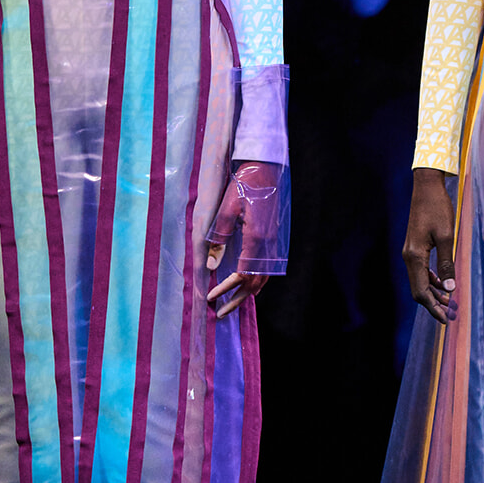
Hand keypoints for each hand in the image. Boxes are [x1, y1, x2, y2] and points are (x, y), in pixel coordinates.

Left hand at [206, 163, 272, 319]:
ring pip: (263, 278)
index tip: (211, 297)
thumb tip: (210, 266)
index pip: (242, 275)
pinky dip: (255, 281)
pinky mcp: (273, 239)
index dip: (226, 289)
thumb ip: (219, 238)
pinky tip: (245, 284)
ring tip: (232, 304)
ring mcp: (273, 243)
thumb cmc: (244, 186)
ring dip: (247, 293)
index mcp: (257, 240)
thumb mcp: (226, 210)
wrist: (265, 169)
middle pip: (255, 283)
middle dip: (237, 300)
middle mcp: (268, 245)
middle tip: (220, 314)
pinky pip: (265, 268)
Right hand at [402, 166, 457, 324]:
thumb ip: (447, 263)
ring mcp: (410, 252)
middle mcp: (408, 256)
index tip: (446, 319)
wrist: (427, 187)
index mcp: (414, 256)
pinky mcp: (414, 247)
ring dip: (433, 293)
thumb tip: (450, 289)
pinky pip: (421, 270)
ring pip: (419, 281)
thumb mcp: (447, 236)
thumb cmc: (438, 209)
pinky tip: (444, 283)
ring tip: (449, 302)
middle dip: (433, 303)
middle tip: (450, 315)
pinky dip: (432, 280)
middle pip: (418, 289)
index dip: (433, 307)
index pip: (421, 291)